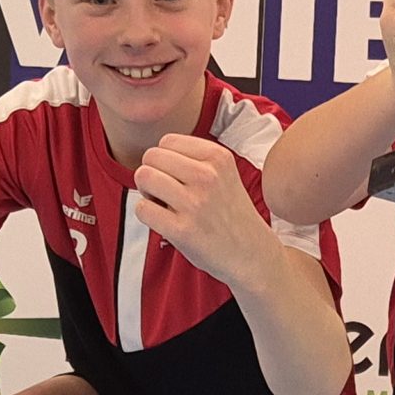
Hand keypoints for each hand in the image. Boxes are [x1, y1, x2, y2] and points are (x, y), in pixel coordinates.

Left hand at [132, 135, 279, 291]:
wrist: (251, 253)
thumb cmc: (229, 213)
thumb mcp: (223, 173)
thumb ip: (192, 159)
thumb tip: (151, 156)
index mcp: (218, 157)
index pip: (167, 141)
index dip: (164, 159)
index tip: (176, 178)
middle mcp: (207, 176)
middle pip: (151, 157)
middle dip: (152, 173)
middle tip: (166, 193)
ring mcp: (195, 203)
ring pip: (144, 177)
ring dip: (147, 192)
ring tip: (164, 205)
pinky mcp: (183, 230)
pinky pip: (142, 209)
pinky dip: (147, 215)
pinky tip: (164, 222)